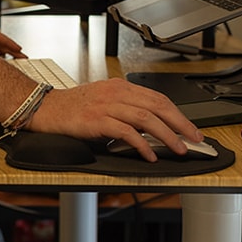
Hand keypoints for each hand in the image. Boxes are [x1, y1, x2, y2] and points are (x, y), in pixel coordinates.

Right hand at [29, 77, 203, 161]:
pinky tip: (150, 154)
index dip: (179, 114)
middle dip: (180, 123)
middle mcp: (116, 93)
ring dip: (167, 135)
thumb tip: (154, 127)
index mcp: (120, 86)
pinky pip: (126, 132)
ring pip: (146, 118)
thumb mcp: (104, 101)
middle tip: (194, 139)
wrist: (46, 109)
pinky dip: (142, 144)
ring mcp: (106, 105)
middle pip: (157, 106)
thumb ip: (127, 109)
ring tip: (178, 148)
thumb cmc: (74, 108)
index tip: (191, 129)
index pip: (158, 98)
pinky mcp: (96, 120)